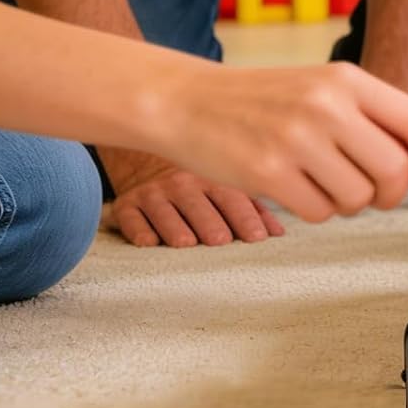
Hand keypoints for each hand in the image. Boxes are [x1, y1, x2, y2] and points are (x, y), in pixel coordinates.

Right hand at [102, 147, 284, 248]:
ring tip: (186, 243)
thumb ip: (254, 210)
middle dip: (210, 224)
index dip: (245, 219)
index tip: (257, 238)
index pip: (233, 199)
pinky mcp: (127, 205)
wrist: (151, 163)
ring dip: (176, 228)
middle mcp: (183, 184)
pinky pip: (131, 217)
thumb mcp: (228, 188)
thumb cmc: (201, 185)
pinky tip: (148, 242)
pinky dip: (139, 229)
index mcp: (215, 179)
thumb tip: (280, 235)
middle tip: (221, 241)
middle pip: (199, 207)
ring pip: (165, 212)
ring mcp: (154, 193)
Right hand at [105, 61, 407, 246]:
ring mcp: (297, 138)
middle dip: (392, 191)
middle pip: (394, 170)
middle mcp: (327, 105)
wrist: (189, 101)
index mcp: (347, 79)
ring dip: (348, 202)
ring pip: (359, 197)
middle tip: (371, 189)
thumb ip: (376, 123)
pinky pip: (321, 213)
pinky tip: (294, 186)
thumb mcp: (324, 91)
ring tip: (321, 179)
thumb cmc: (267, 101)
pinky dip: (315, 210)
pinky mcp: (268, 172)